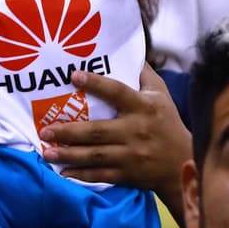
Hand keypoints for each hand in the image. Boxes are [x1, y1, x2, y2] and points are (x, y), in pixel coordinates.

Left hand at [41, 65, 189, 198]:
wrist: (183, 161)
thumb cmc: (167, 122)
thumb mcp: (161, 95)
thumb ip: (144, 74)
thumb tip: (128, 52)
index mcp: (143, 106)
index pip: (117, 92)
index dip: (96, 84)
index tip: (73, 76)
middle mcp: (136, 130)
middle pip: (97, 130)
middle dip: (69, 131)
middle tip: (45, 129)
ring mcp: (131, 154)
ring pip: (95, 155)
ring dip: (68, 154)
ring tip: (46, 152)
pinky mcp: (128, 174)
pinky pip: (101, 175)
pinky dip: (81, 175)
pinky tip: (63, 172)